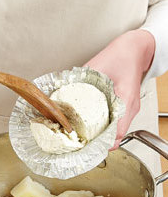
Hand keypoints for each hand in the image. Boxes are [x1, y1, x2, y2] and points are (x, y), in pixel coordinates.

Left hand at [84, 30, 154, 149]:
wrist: (134, 49)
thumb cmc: (121, 55)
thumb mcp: (97, 67)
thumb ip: (81, 80)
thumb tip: (63, 90)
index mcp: (125, 99)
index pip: (118, 130)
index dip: (105, 142)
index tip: (92, 147)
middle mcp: (129, 106)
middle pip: (118, 134)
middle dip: (102, 143)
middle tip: (84, 146)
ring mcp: (129, 106)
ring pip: (118, 129)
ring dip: (104, 136)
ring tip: (87, 140)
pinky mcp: (125, 104)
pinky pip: (118, 120)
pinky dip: (107, 126)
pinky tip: (94, 126)